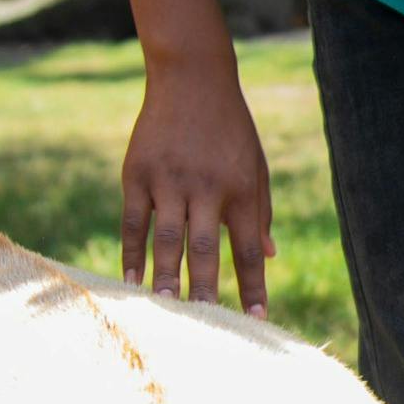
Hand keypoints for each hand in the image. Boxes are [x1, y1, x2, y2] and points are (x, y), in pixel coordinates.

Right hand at [121, 50, 273, 312]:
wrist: (193, 78)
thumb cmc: (230, 129)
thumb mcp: (255, 165)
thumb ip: (260, 211)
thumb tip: (271, 255)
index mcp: (241, 189)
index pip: (249, 247)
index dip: (254, 284)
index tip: (258, 318)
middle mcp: (206, 187)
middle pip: (207, 248)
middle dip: (208, 289)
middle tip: (207, 325)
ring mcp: (169, 179)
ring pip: (168, 237)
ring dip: (167, 276)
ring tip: (166, 309)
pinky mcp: (138, 172)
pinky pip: (133, 220)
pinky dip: (132, 251)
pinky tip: (132, 279)